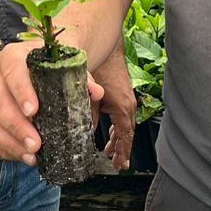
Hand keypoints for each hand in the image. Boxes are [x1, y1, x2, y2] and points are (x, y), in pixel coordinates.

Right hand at [0, 39, 110, 165]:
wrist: (38, 65)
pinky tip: (24, 157)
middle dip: (17, 127)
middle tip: (36, 144)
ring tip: (32, 156)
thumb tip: (96, 92)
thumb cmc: (51, 68)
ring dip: (10, 143)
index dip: (21, 92)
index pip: (13, 72)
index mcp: (13, 57)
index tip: (34, 112)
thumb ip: (82, 78)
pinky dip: (5, 149)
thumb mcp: (67, 67)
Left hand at [89, 46, 135, 171]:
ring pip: (125, 124)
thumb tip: (83, 131)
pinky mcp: (122, 93)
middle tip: (117, 163)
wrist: (105, 46)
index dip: (123, 152)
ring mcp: (127, 98)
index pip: (126, 136)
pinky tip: (110, 132)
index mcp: (122, 107)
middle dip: (122, 149)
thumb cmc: (98, 68)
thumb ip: (88, 114)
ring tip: (110, 151)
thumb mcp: (89, 95)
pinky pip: (122, 115)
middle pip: (128, 133)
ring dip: (119, 138)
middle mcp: (128, 104)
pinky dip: (117, 127)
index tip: (120, 165)